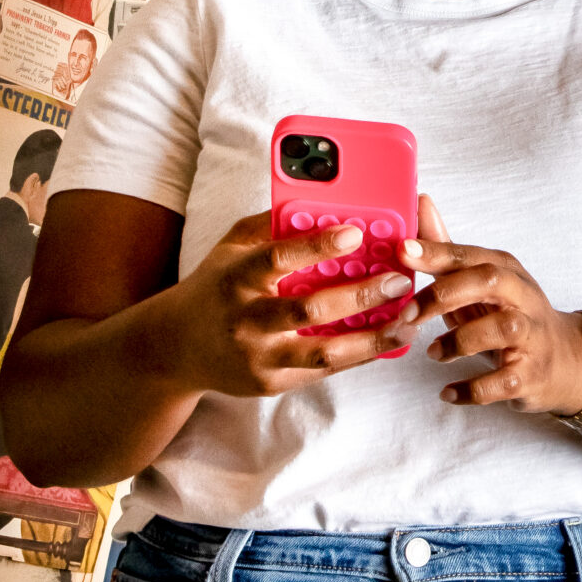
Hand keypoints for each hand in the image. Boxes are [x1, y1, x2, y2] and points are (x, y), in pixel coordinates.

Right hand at [156, 210, 421, 396]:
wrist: (174, 349)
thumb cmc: (214, 287)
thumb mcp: (231, 247)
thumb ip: (271, 224)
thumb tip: (321, 197)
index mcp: (236, 278)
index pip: (278, 259)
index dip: (318, 246)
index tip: (356, 233)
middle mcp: (246, 321)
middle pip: (308, 311)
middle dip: (360, 295)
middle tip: (399, 280)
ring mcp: (259, 357)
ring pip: (323, 353)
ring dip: (372, 339)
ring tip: (407, 321)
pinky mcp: (270, 384)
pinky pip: (322, 371)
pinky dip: (359, 356)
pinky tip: (387, 340)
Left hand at [402, 197, 581, 416]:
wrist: (562, 361)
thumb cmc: (509, 315)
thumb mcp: (479, 281)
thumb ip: (446, 248)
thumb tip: (420, 202)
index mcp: (504, 271)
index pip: (469, 255)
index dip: (435, 252)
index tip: (402, 252)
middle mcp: (521, 297)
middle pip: (487, 281)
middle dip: (443, 294)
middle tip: (408, 313)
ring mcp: (530, 336)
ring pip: (499, 329)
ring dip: (457, 342)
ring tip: (433, 353)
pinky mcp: (531, 374)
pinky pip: (500, 383)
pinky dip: (471, 389)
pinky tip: (448, 391)